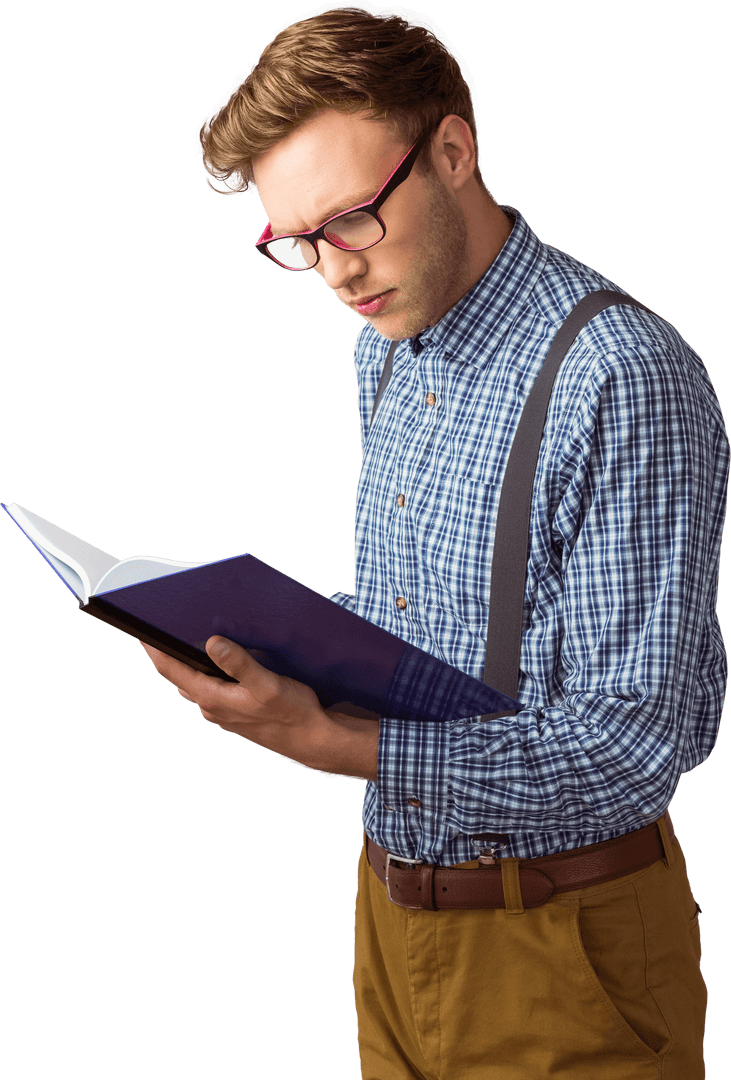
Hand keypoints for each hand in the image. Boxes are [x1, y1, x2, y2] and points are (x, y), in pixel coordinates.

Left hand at [140, 637, 378, 779]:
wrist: (311, 740)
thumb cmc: (292, 714)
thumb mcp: (268, 684)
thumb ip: (238, 664)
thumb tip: (211, 643)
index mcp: (212, 697)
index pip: (171, 669)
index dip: (153, 648)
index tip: (140, 629)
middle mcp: (210, 706)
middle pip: (179, 674)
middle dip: (170, 652)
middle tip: (166, 626)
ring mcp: (220, 711)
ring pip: (195, 681)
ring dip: (189, 662)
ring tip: (190, 638)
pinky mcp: (233, 712)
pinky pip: (211, 687)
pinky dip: (207, 672)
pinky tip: (220, 660)